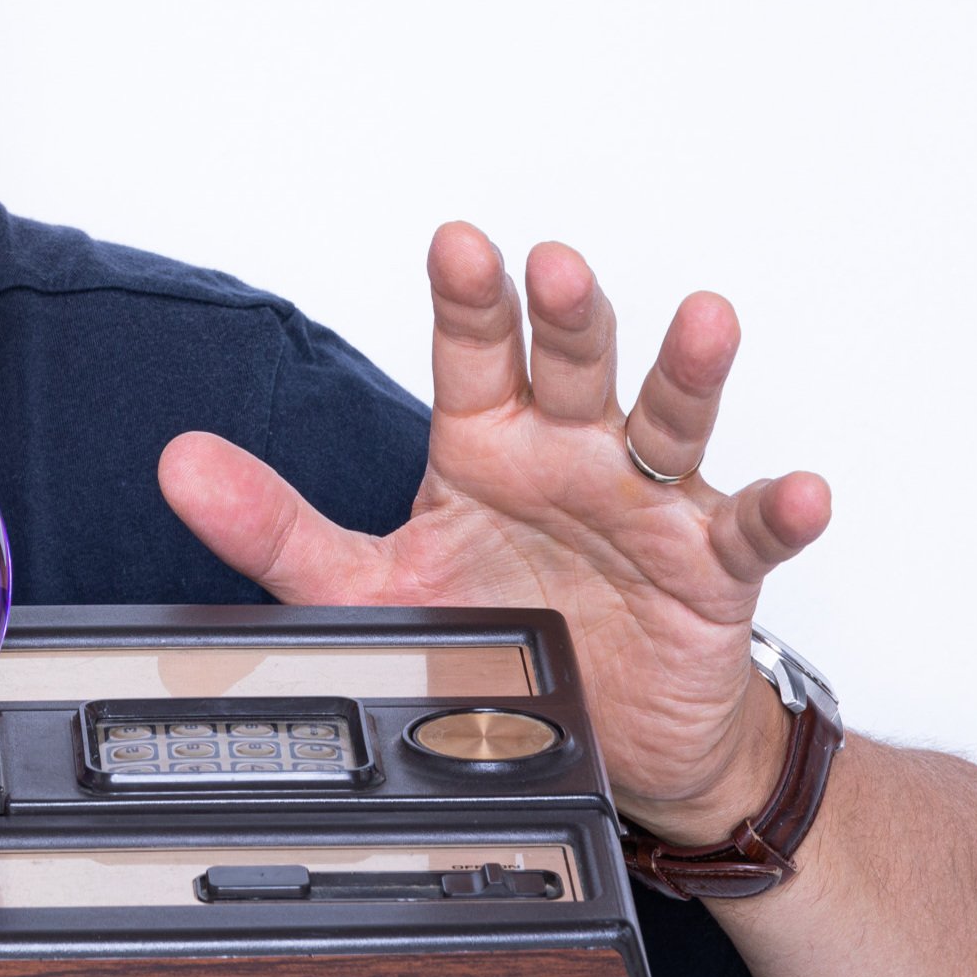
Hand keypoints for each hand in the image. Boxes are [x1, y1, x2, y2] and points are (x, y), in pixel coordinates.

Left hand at [158, 222, 830, 842]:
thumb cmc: (491, 632)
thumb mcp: (363, 587)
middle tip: (553, 265)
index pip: (472, 356)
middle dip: (566, 315)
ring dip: (686, 373)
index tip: (458, 243)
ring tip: (703, 321)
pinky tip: (799, 489)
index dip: (467, 301)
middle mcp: (570, 455)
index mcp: (486, 446)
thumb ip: (271, 525)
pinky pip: (750, 533)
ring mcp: (646, 505)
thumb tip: (178, 465)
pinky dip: (779, 511)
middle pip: (572, 367)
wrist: (596, 733)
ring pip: (667, 423)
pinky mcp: (709, 573)